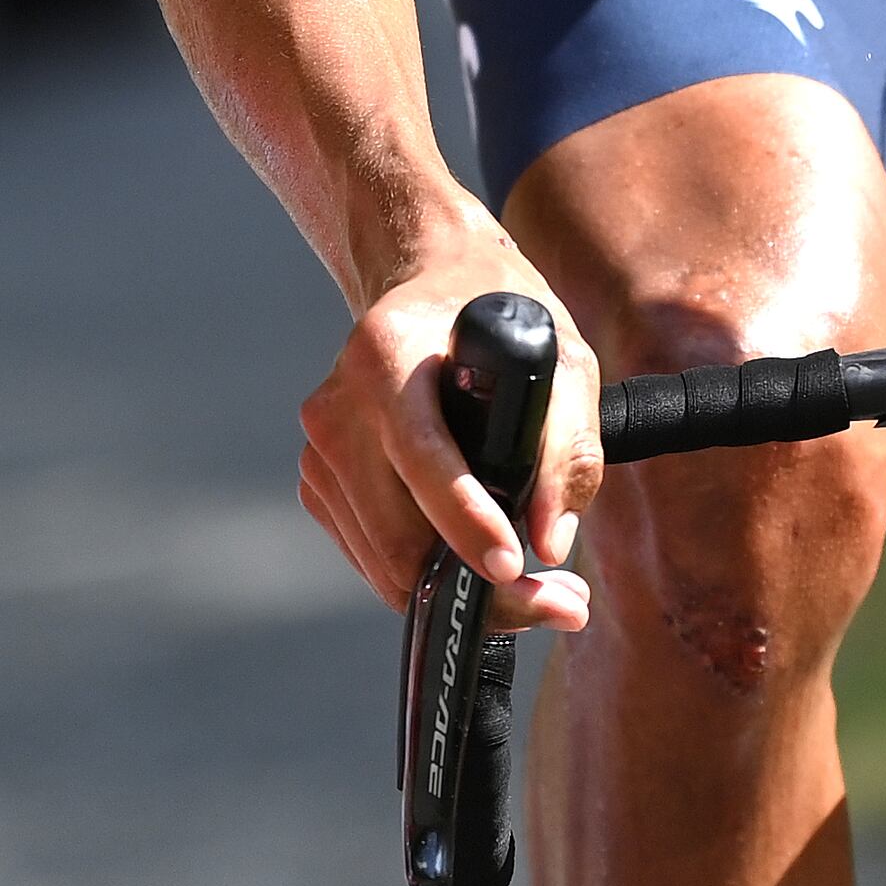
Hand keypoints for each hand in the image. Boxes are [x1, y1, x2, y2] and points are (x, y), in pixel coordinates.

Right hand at [298, 220, 603, 631]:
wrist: (429, 280)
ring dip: (457, 593)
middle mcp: (338, 405)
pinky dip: (424, 573)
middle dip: (478, 587)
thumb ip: (567, 447)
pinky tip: (475, 555)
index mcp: (388, 357)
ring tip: (537, 590)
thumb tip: (550, 543)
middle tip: (561, 605)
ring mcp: (320, 445)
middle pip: (397, 533)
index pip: (422, 459)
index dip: (465, 522)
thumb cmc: (499, 315)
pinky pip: (371, 553)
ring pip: (383, 561)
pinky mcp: (318, 477)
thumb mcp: (562, 358)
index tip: (513, 566)